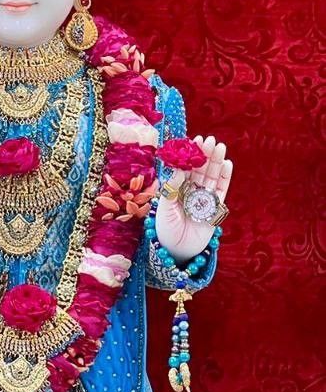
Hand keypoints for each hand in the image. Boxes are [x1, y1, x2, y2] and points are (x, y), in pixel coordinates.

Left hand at [155, 135, 232, 262]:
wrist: (178, 251)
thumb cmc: (166, 230)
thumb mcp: (165, 208)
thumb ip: (172, 189)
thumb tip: (180, 169)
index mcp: (178, 189)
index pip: (186, 168)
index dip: (191, 155)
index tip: (195, 141)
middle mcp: (192, 192)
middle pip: (201, 170)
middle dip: (206, 154)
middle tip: (210, 139)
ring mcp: (204, 199)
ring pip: (212, 177)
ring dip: (216, 162)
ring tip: (220, 147)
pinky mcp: (215, 208)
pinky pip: (221, 190)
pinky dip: (225, 177)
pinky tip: (227, 164)